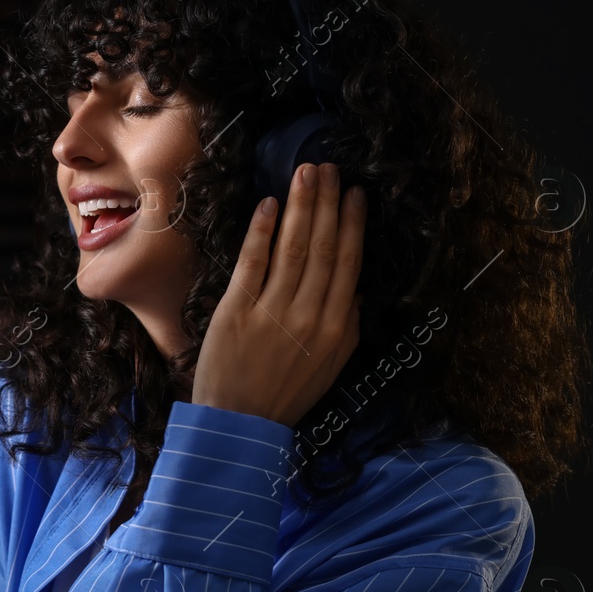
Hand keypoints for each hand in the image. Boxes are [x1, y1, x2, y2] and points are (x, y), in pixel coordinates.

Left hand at [191, 162, 365, 427]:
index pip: (348, 264)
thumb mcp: (331, 366)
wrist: (238, 423)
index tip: (355, 194)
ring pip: (293, 249)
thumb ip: (348, 326)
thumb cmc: (285, 394)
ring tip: (306, 174)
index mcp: (336, 327)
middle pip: (323, 248)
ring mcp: (272, 312)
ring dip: (301, 207)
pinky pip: (253, 263)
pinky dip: (262, 232)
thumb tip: (356, 288)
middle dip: (328, 203)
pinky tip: (269, 204)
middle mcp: (309, 315)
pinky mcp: (236, 311)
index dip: (353, 225)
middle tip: (330, 168)